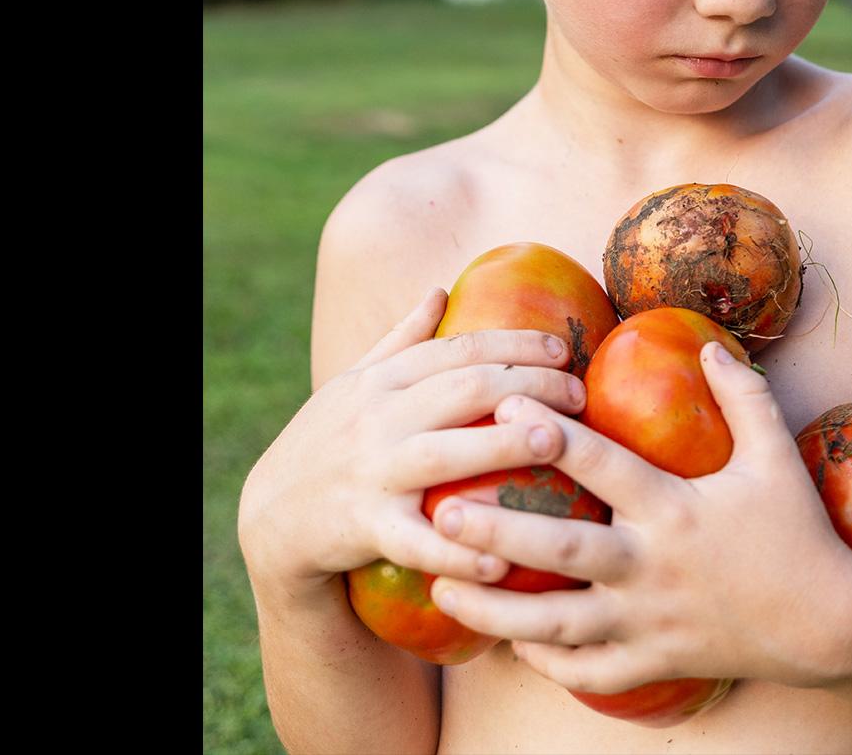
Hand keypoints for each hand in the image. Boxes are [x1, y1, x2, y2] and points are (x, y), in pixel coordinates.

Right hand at [237, 287, 589, 599]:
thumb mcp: (354, 385)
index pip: (459, 349)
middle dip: (528, 384)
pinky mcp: (364, 527)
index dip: (515, 344)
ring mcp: (371, 471)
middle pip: (463, 389)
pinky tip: (500, 560)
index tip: (564, 350)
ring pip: (444, 454)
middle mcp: (378, 418)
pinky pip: (416, 541)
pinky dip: (456, 550)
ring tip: (554, 441)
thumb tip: (440, 290)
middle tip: (580, 394)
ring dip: (501, 444)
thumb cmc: (327, 444)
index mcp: (383, 380)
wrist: (272, 518)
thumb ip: (401, 341)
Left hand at [427, 342, 851, 693]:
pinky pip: (587, 673)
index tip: (506, 402)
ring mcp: (650, 622)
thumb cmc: (800, 533)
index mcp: (677, 510)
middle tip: (442, 511)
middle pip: (564, 552)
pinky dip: (545, 661)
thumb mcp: (775, 458)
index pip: (605, 466)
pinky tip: (509, 642)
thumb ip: (742, 397)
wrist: (831, 625)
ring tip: (443, 586)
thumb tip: (709, 343)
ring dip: (497, 607)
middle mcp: (654, 568)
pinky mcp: (654, 662)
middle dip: (499, 531)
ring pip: (558, 625)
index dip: (554, 434)